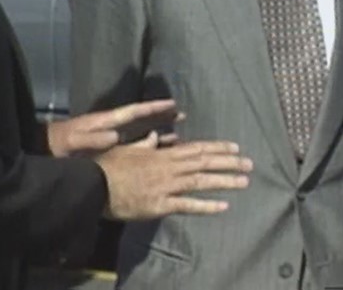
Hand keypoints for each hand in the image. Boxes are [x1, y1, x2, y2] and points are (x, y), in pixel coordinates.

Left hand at [47, 99, 183, 157]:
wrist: (44, 151)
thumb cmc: (57, 145)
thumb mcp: (73, 141)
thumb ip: (92, 138)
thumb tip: (115, 136)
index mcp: (105, 121)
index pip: (134, 111)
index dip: (153, 107)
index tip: (172, 103)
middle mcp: (112, 127)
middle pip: (142, 119)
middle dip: (161, 116)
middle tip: (182, 114)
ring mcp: (111, 138)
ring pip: (140, 133)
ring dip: (158, 131)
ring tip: (178, 133)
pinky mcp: (108, 150)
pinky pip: (133, 146)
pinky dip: (147, 146)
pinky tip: (158, 151)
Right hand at [95, 133, 252, 219]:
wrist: (92, 186)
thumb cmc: (108, 167)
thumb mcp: (127, 149)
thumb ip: (145, 144)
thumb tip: (155, 136)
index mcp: (162, 154)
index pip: (196, 148)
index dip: (217, 148)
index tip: (235, 148)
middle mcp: (169, 167)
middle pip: (204, 162)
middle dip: (229, 162)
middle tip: (249, 164)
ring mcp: (166, 186)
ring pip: (200, 181)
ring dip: (224, 181)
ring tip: (244, 182)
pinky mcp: (159, 204)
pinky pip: (186, 205)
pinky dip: (205, 205)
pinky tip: (223, 206)